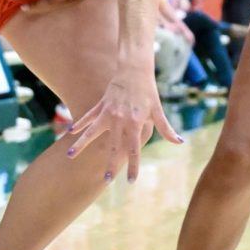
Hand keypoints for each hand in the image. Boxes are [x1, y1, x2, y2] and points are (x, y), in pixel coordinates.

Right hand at [66, 73, 182, 182]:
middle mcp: (119, 119)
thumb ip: (166, 128)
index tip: (130, 181)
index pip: (134, 149)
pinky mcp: (100, 104)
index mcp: (135, 122)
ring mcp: (107, 112)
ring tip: (70, 156)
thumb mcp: (158, 109)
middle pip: (112, 145)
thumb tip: (179, 142)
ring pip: (91, 131)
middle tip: (105, 179)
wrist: (134, 68)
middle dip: (109, 163)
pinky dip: (79, 124)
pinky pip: (88, 116)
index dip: (133, 166)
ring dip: (81, 144)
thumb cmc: (148, 90)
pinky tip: (70, 132)